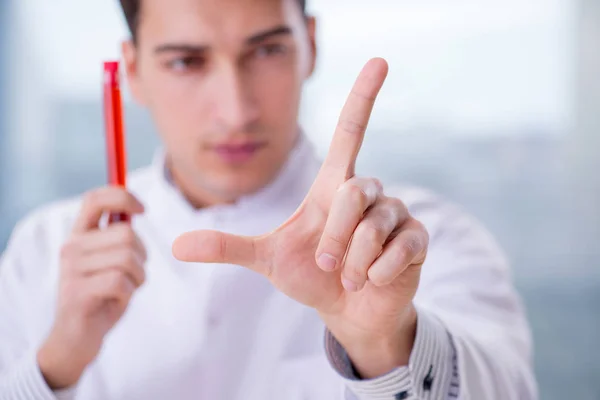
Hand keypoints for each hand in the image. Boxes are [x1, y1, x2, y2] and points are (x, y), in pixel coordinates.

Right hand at [38, 188, 146, 388]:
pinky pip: (121, 282)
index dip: (123, 196)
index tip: (143, 210)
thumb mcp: (110, 261)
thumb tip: (135, 208)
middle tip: (134, 274)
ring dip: (138, 277)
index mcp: (79, 236)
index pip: (95, 199)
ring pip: (128, 259)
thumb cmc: (101, 295)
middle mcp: (71, 247)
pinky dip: (129, 293)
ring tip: (125, 289)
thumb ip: (119, 238)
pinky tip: (116, 300)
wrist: (77, 337)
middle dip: (143, 256)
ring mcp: (72, 270)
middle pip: (127, 235)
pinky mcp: (77, 292)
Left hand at [172, 58, 427, 377]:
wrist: (346, 310)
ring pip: (375, 226)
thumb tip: (175, 245)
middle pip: (355, 191)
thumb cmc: (310, 275)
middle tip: (328, 263)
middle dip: (335, 237)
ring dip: (354, 261)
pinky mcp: (417, 239)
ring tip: (350, 276)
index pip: (350, 131)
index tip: (379, 61)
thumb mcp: (266, 258)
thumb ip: (227, 246)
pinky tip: (373, 281)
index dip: (362, 96)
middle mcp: (368, 192)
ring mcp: (396, 214)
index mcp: (334, 185)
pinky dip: (378, 273)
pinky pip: (400, 248)